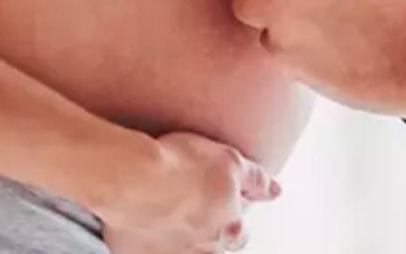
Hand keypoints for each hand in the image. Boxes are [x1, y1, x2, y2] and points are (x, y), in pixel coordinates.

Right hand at [100, 132, 278, 252]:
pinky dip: (144, 237)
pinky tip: (138, 217)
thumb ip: (255, 179)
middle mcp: (200, 250)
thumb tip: (274, 190)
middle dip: (205, 230)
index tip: (218, 198)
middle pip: (211, 247)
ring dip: (176, 235)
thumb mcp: (230, 160)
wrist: (130, 178)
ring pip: (179, 250)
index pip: (239, 232)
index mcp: (227, 230)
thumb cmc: (179, 167)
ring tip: (162, 208)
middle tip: (188, 203)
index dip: (231, 214)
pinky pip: (144, 248)